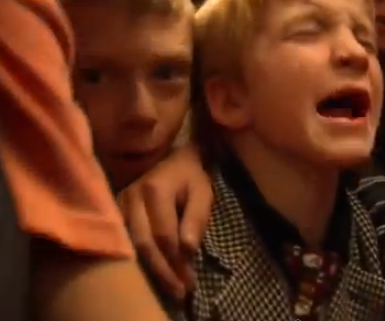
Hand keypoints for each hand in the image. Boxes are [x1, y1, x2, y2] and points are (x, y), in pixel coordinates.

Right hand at [118, 143, 212, 300]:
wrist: (174, 160)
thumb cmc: (191, 178)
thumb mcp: (202, 193)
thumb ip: (196, 218)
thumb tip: (188, 250)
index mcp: (155, 190)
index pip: (163, 233)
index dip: (176, 259)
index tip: (190, 280)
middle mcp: (132, 197)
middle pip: (144, 243)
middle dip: (163, 271)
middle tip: (180, 291)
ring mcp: (119, 205)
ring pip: (131, 246)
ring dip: (151, 271)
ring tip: (170, 288)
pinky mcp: (115, 212)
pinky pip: (124, 243)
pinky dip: (139, 261)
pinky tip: (152, 275)